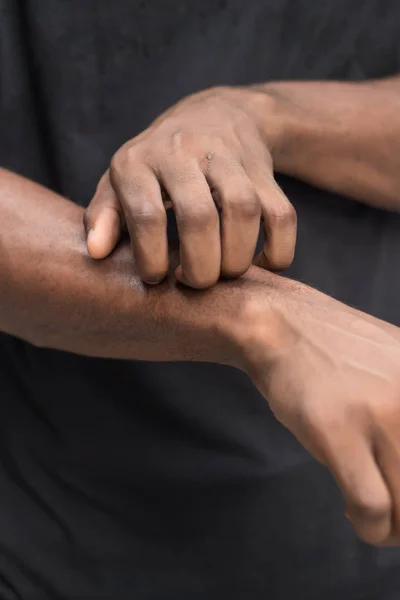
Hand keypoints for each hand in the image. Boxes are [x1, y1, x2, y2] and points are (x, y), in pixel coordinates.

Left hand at [84, 87, 295, 287]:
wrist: (217, 113)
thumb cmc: (158, 161)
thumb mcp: (121, 180)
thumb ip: (104, 215)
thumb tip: (96, 254)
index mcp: (139, 160)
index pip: (146, 215)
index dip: (153, 258)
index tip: (158, 278)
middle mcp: (183, 151)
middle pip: (199, 217)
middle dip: (200, 267)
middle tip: (196, 283)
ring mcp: (229, 156)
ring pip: (243, 211)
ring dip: (237, 258)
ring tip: (225, 274)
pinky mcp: (265, 170)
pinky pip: (282, 214)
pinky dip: (278, 250)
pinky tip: (263, 265)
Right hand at [236, 270, 399, 545]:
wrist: (279, 325)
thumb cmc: (331, 347)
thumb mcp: (396, 363)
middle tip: (392, 513)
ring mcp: (380, 414)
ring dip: (393, 526)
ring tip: (373, 514)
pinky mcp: (339, 431)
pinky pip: (372, 505)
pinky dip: (370, 527)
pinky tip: (354, 513)